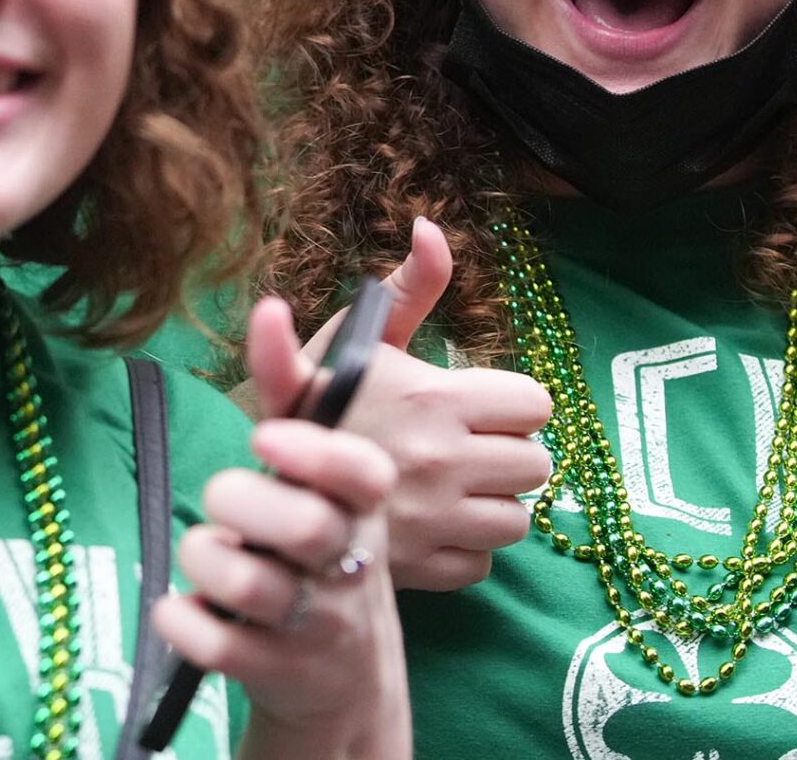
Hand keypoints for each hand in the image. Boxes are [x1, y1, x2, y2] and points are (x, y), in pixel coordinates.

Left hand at [154, 299, 406, 750]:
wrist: (343, 669)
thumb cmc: (320, 535)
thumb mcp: (315, 463)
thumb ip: (291, 381)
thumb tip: (267, 305)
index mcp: (364, 505)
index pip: (362, 476)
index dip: (315, 454)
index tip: (265, 439)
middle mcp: (349, 563)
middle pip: (304, 527)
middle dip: (245, 502)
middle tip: (224, 495)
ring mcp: (316, 623)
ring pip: (251, 585)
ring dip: (209, 557)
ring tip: (207, 549)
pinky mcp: (275, 672)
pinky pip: (215, 643)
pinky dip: (182, 620)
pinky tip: (181, 606)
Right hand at [316, 218, 551, 589]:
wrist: (259, 485)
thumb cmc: (310, 404)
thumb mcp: (354, 338)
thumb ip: (406, 286)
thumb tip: (431, 226)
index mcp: (435, 400)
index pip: (534, 404)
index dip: (511, 402)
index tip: (477, 404)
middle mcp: (446, 463)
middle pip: (537, 464)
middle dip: (508, 452)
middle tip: (466, 445)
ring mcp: (438, 522)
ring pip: (518, 518)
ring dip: (493, 503)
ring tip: (454, 487)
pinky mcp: (425, 569)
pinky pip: (484, 562)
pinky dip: (465, 548)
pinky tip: (433, 525)